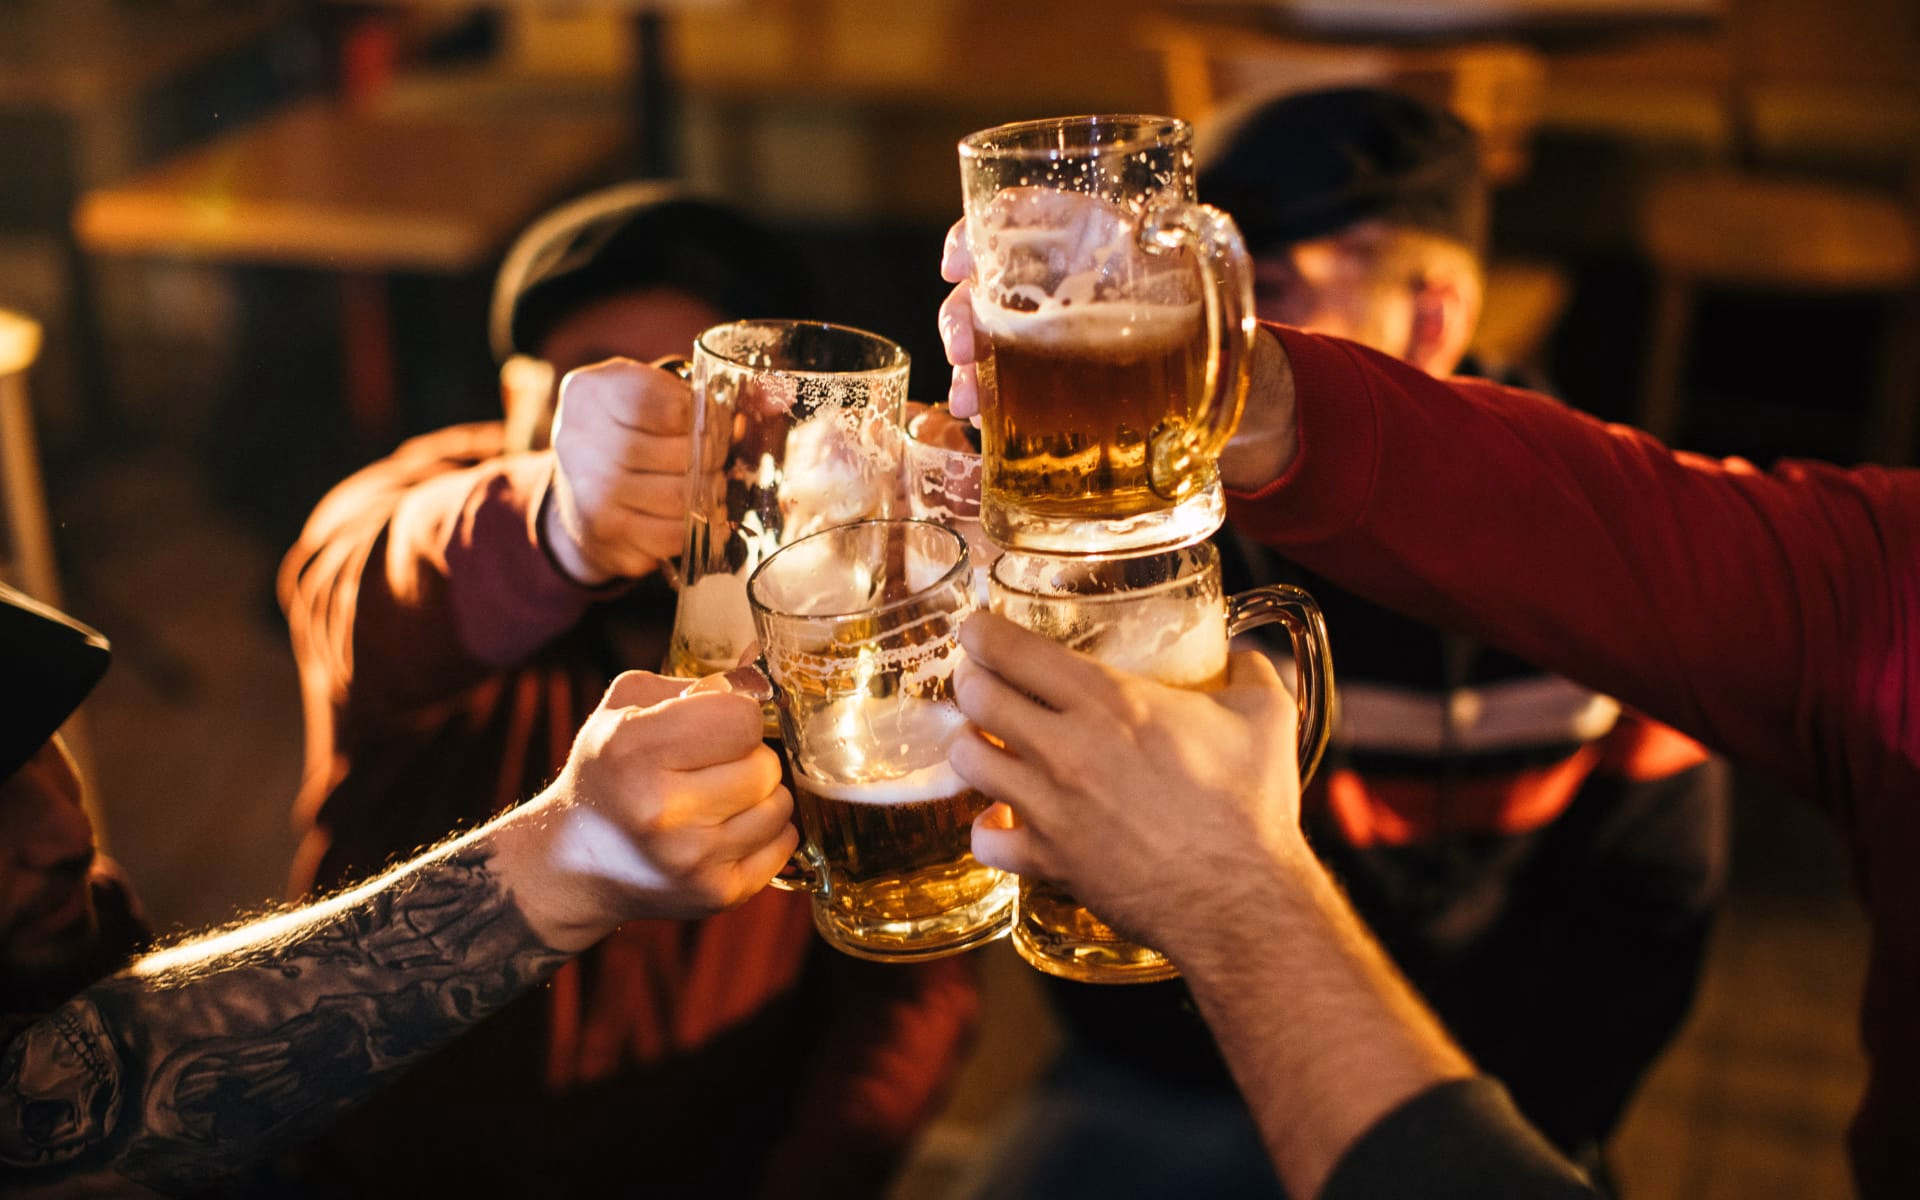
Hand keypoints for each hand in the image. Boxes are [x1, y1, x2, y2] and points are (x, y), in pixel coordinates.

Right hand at [503, 671, 794, 949]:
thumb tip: (762, 674)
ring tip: (718, 798)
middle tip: (712, 767)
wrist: (575, 861)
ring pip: (781, 805)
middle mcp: (661, 811)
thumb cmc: (608, 772)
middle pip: (765, 765)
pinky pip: (784, 842)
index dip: (734, 715)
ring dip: (759, 795)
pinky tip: (726, 829)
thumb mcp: (625, 708)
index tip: (714, 725)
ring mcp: (691, 860)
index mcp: (633, 751)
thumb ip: (695, 683)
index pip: (742, 718)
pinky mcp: (717, 894)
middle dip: (746, 757)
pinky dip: (765, 831)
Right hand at [541, 358, 710, 585]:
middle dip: (714, 457)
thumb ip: (714, 390)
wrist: (578, 485)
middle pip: (680, 454)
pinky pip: (672, 535)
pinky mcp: (603, 533)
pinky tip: (688, 512)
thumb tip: (778, 399)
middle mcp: (579, 439)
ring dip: (706, 493)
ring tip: (705, 483)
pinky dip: (691, 527)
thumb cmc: (631, 429)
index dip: (707, 417)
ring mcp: (588, 490)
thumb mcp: (654, 391)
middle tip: (716, 458)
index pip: (670, 406)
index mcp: (591, 391)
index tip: (713, 420)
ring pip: (681, 497)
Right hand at [939, 218, 1301, 486]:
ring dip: (967, 368)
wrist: (1246, 401)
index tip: (958, 264)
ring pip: (986, 339)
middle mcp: (1063, 284)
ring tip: (971, 402)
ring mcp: (1051, 339)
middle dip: (961, 314)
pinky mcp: (1053, 389)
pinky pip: (1004, 390)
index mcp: (1096, 243)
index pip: (1021, 214)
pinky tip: (980, 426)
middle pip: (988, 284)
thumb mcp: (1221, 284)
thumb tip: (1170, 225)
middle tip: (962, 349)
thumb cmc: (1230, 330)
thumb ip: (1199, 251)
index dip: (978, 230)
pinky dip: (986, 405)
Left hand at [948, 613, 1309, 961]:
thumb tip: (1244, 649)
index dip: (983, 634)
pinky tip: (1003, 819)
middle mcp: (1067, 748)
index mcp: (1110, 701)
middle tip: (979, 682)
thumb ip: (1251, 668)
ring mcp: (1050, 807)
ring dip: (971, 746)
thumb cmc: (1253, 805)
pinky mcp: (1048, 860)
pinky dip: (987, 828)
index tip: (978, 631)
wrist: (1242, 897)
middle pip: (975, 697)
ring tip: (985, 743)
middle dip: (970, 683)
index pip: (1014, 650)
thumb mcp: (1266, 716)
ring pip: (967, 761)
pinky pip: (983, 840)